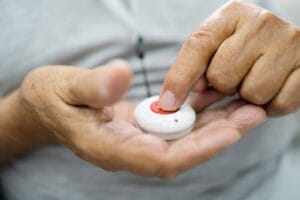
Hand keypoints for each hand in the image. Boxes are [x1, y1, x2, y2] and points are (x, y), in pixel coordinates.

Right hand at [17, 60, 264, 177]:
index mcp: (107, 149)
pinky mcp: (140, 128)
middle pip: (180, 153)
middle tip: (251, 114)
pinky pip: (174, 127)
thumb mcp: (62, 87)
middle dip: (218, 137)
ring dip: (215, 126)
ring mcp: (135, 141)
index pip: (159, 160)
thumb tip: (123, 74)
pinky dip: (197, 117)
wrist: (45, 105)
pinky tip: (217, 103)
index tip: (228, 132)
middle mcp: (126, 150)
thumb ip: (92, 86)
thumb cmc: (50, 98)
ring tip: (245, 108)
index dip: (195, 149)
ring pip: (181, 141)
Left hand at [159, 0, 299, 116]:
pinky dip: (271, 105)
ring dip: (248, 97)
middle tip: (233, 80)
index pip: (198, 46)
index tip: (168, 103)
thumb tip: (173, 101)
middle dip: (223, 87)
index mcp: (230, 15)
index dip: (180, 78)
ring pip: (252, 93)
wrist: (282, 44)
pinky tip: (271, 89)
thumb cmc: (243, 48)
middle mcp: (261, 22)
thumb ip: (194, 70)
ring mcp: (288, 42)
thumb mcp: (216, 48)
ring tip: (253, 81)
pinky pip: (279, 103)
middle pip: (223, 77)